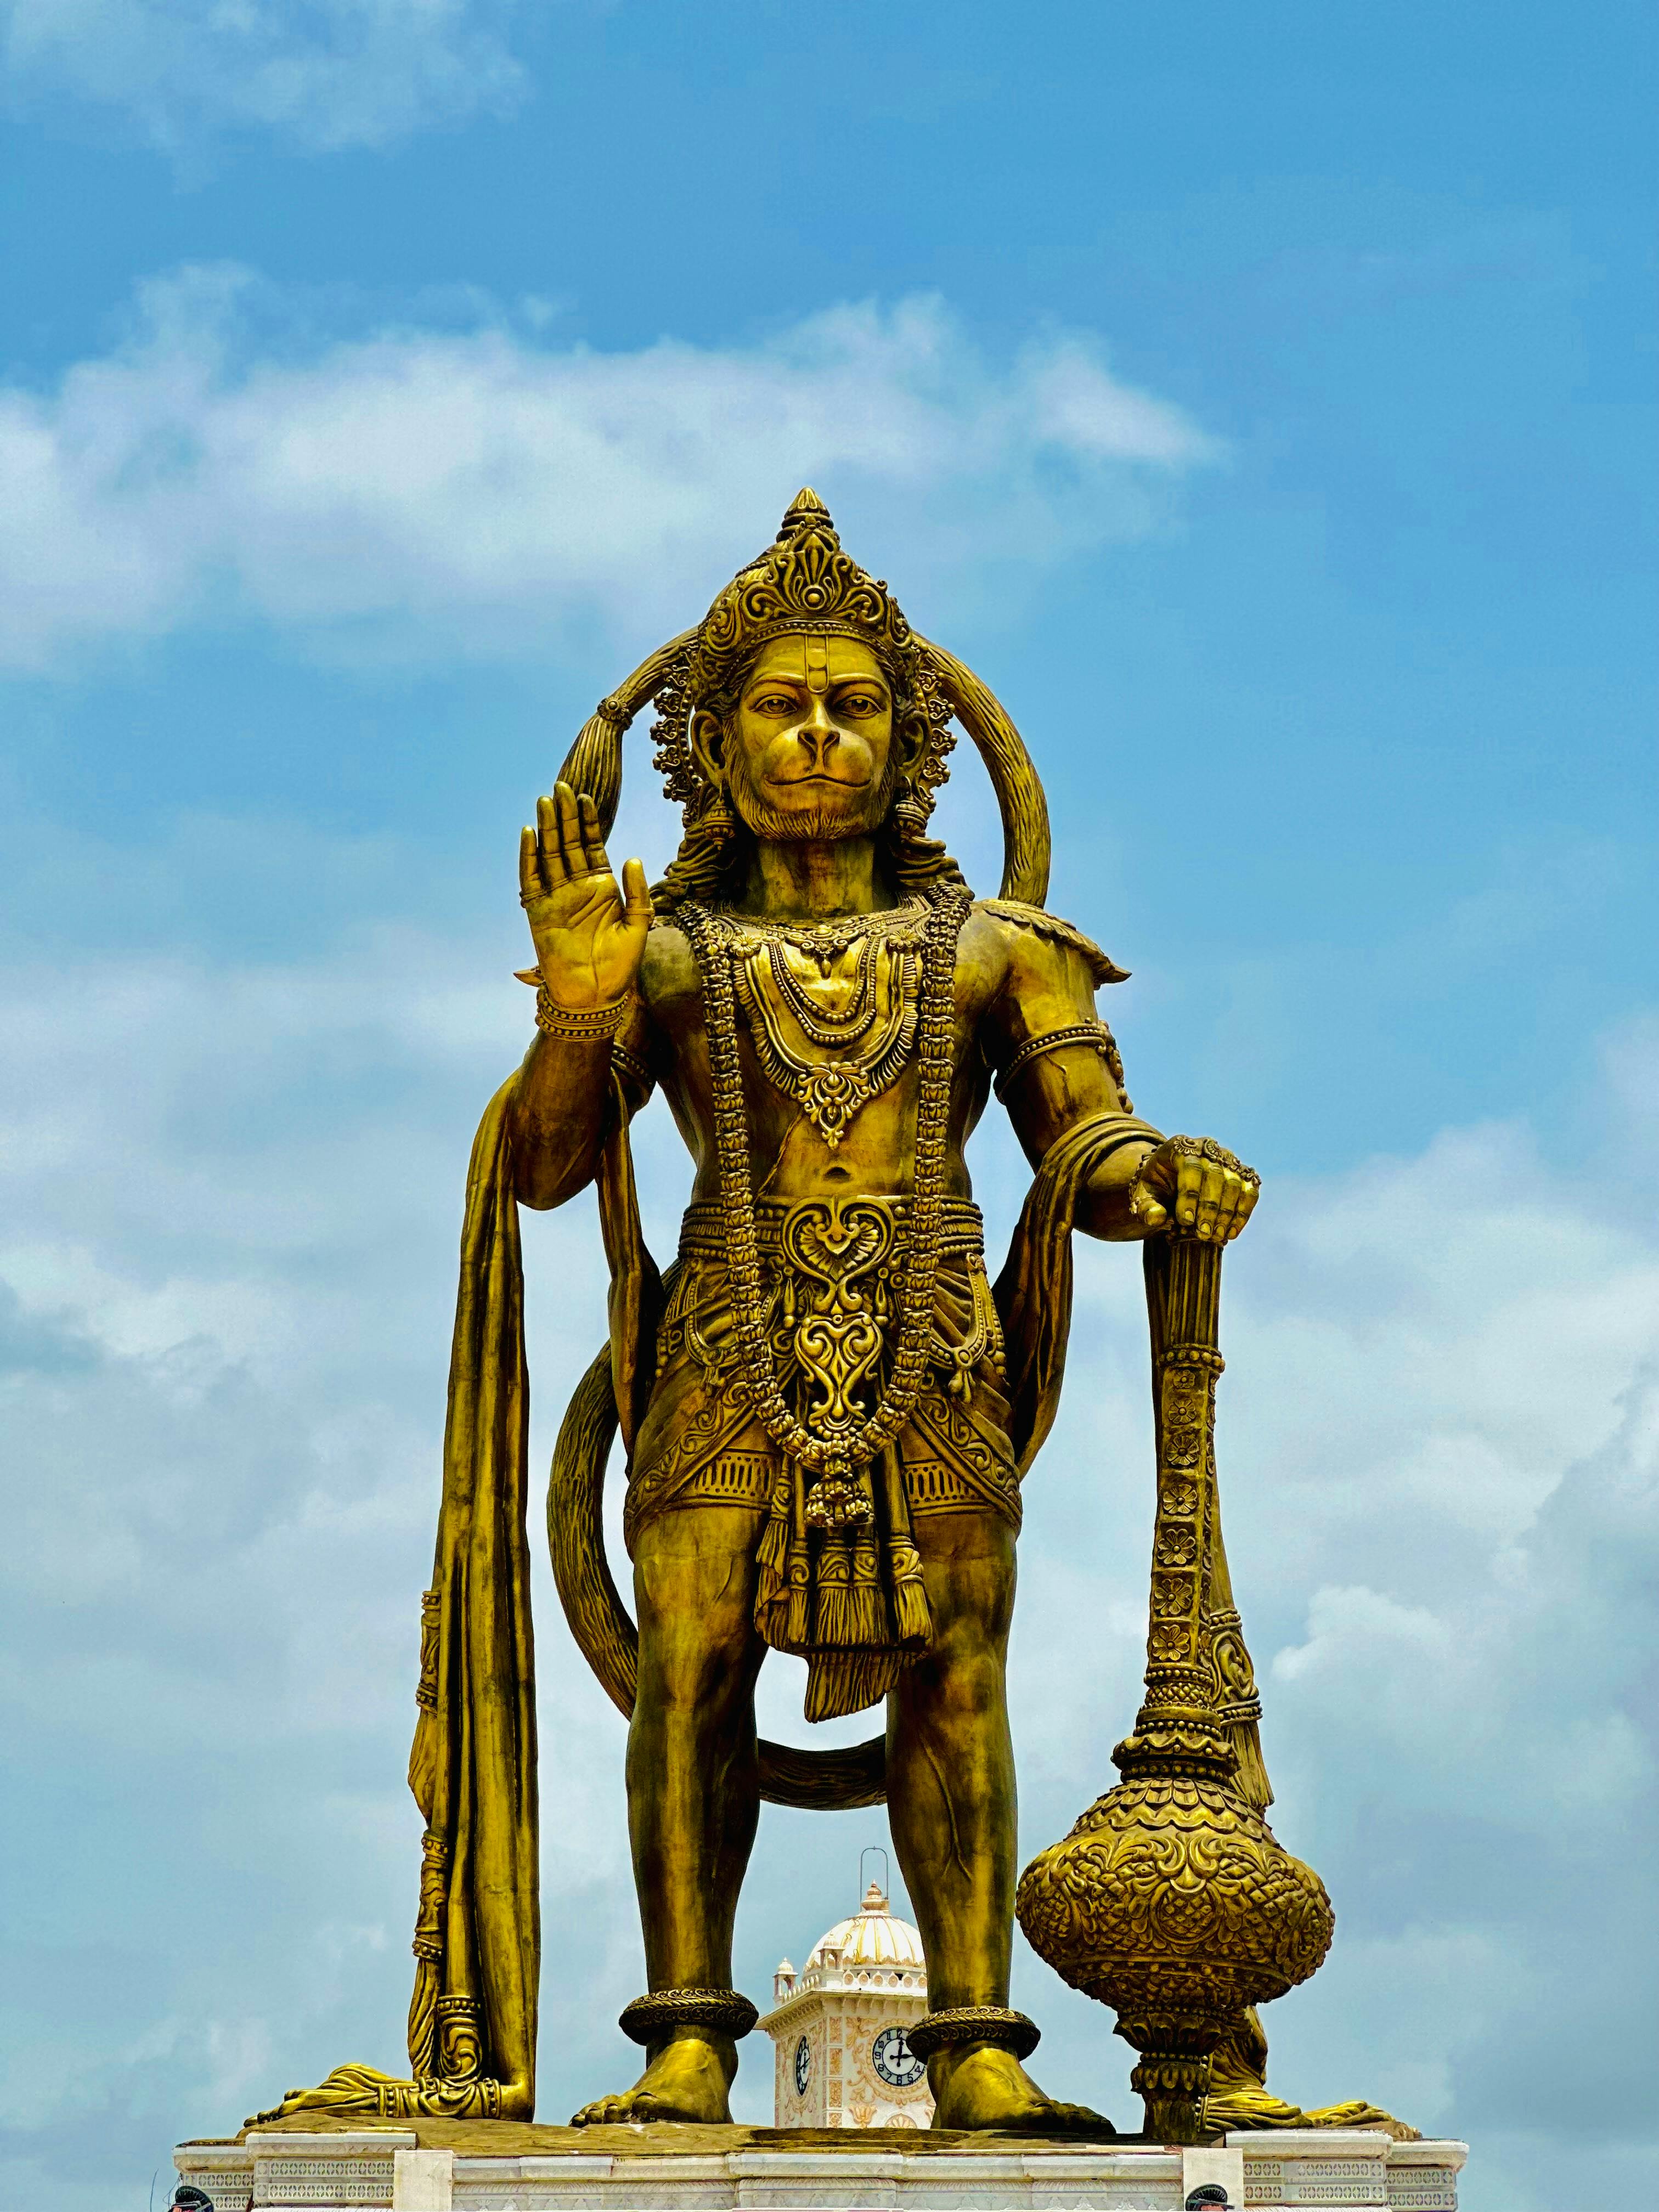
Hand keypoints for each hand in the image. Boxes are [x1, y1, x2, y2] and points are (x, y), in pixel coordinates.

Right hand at [518, 782, 651, 1010]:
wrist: (594, 996)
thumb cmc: (620, 966)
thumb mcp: (639, 926)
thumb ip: (637, 892)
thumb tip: (633, 857)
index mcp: (603, 887)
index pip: (593, 846)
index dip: (589, 822)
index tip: (586, 797)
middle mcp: (577, 887)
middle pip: (569, 843)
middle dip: (566, 815)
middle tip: (562, 786)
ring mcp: (556, 897)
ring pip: (549, 854)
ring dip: (548, 828)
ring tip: (546, 800)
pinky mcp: (538, 911)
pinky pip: (530, 878)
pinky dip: (529, 857)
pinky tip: (530, 833)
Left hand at [1128, 1135, 1259, 1241]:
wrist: (1170, 1184)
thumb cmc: (1157, 1188)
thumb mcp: (1144, 1196)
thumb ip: (1147, 1207)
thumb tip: (1156, 1218)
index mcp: (1179, 1147)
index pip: (1190, 1166)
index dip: (1189, 1194)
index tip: (1185, 1220)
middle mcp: (1206, 1148)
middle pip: (1215, 1174)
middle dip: (1209, 1207)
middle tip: (1202, 1233)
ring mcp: (1227, 1159)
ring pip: (1234, 1183)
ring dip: (1226, 1213)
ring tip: (1215, 1236)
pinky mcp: (1241, 1174)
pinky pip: (1249, 1191)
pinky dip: (1242, 1213)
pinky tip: (1231, 1233)